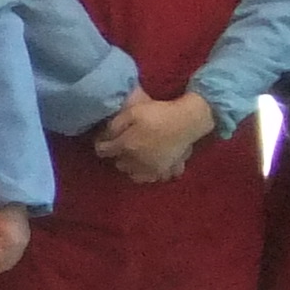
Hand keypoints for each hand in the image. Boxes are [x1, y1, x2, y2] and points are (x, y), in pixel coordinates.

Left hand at [92, 91, 214, 184]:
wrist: (188, 120)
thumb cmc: (159, 113)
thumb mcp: (131, 112)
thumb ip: (114, 125)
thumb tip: (104, 136)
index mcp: (126, 146)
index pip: (103, 151)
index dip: (101, 145)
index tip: (103, 141)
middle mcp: (137, 161)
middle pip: (120, 165)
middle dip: (119, 157)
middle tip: (123, 147)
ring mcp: (154, 168)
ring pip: (136, 176)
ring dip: (133, 169)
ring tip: (137, 159)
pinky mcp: (169, 169)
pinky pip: (158, 177)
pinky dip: (153, 174)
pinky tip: (154, 165)